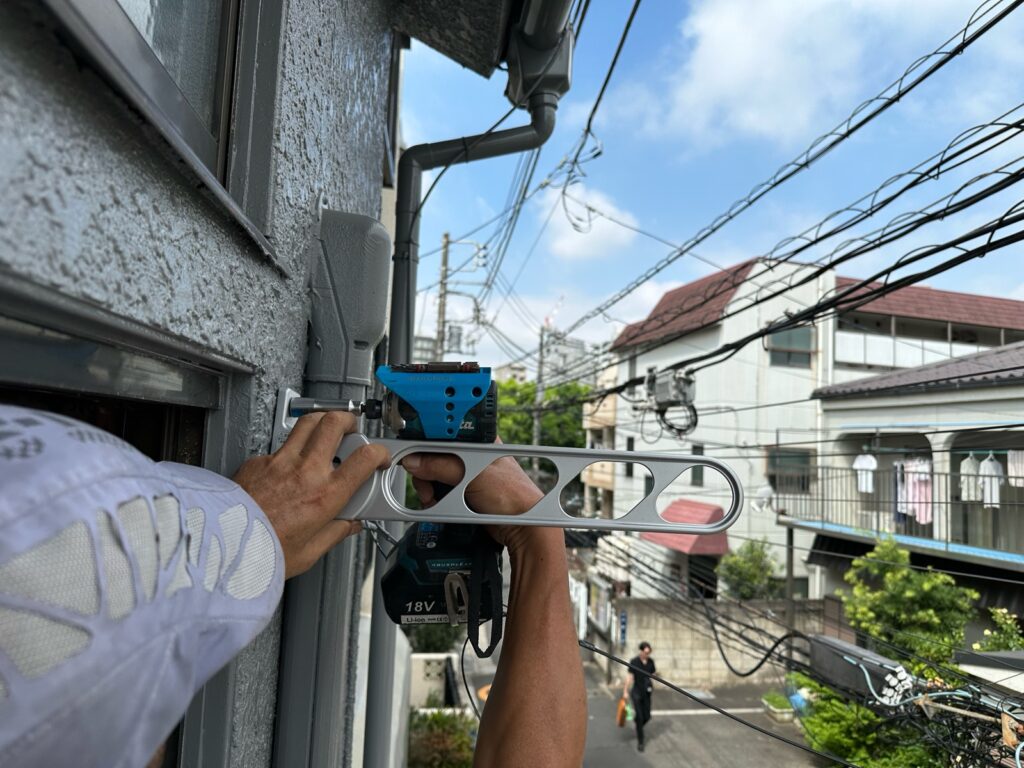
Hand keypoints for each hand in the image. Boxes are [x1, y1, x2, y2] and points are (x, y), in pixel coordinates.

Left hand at [234, 412, 389, 577]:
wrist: (220, 546)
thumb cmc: (259, 552)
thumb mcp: (309, 553)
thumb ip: (334, 533)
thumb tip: (349, 525)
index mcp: (324, 496)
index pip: (364, 458)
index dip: (379, 452)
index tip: (379, 457)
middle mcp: (304, 472)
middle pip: (334, 423)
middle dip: (349, 421)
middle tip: (352, 430)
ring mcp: (279, 462)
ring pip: (307, 423)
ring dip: (321, 422)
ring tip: (325, 433)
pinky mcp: (257, 461)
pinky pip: (279, 447)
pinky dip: (289, 452)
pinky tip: (287, 468)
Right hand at [400, 443, 548, 555]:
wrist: (523, 530)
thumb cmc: (513, 498)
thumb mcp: (472, 476)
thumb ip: (440, 466)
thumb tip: (413, 461)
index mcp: (479, 442)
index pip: (444, 434)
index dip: (426, 442)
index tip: (411, 453)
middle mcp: (472, 456)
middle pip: (434, 456)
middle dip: (425, 472)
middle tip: (426, 485)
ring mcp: (468, 476)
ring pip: (435, 475)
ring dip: (429, 488)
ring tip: (433, 498)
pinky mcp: (464, 494)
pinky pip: (441, 491)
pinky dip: (434, 498)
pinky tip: (436, 504)